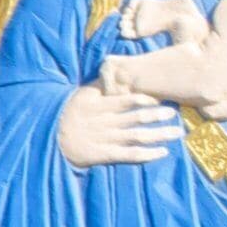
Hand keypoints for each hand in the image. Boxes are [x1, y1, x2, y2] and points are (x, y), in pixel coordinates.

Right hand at [55, 85, 181, 168]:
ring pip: (137, 136)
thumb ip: (101, 86)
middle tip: (176, 113)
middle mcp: (103, 122)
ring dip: (159, 134)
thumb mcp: (81, 96)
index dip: (148, 99)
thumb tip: (118, 71)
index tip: (164, 98)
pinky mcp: (103, 155)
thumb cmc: (68, 113)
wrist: (49, 138)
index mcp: (98, 105)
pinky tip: (163, 152)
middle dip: (159, 116)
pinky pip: (129, 154)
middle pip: (137, 118)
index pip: (127, 100)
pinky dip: (147, 154)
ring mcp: (104, 139)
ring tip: (177, 132)